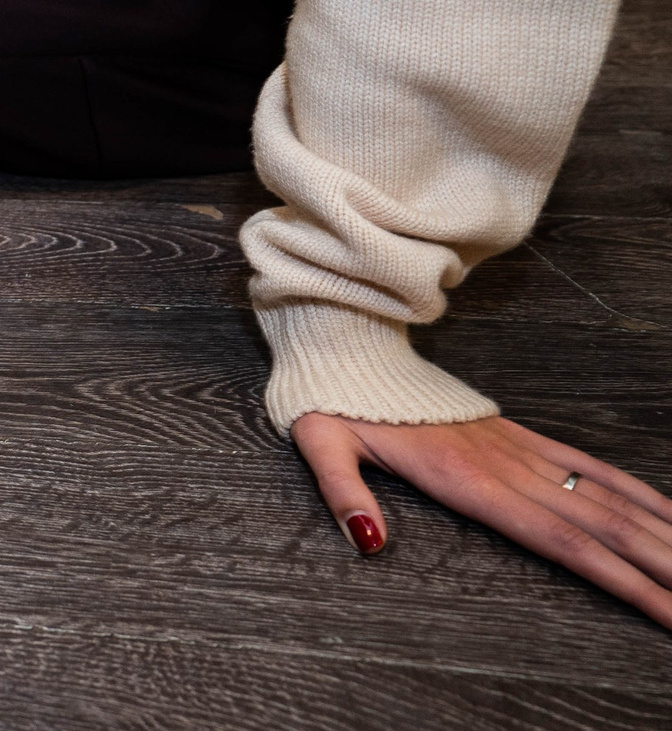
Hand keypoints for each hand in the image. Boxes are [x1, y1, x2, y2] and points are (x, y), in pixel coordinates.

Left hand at [294, 414, 671, 627]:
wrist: (348, 345)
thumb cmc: (333, 402)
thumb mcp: (320, 445)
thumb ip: (343, 492)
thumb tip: (367, 540)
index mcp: (468, 480)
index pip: (562, 541)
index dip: (620, 579)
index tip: (668, 612)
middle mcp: (507, 468)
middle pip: (603, 526)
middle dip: (663, 568)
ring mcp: (518, 451)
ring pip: (607, 499)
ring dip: (662, 535)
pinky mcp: (519, 438)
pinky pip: (588, 467)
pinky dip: (636, 493)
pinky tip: (669, 516)